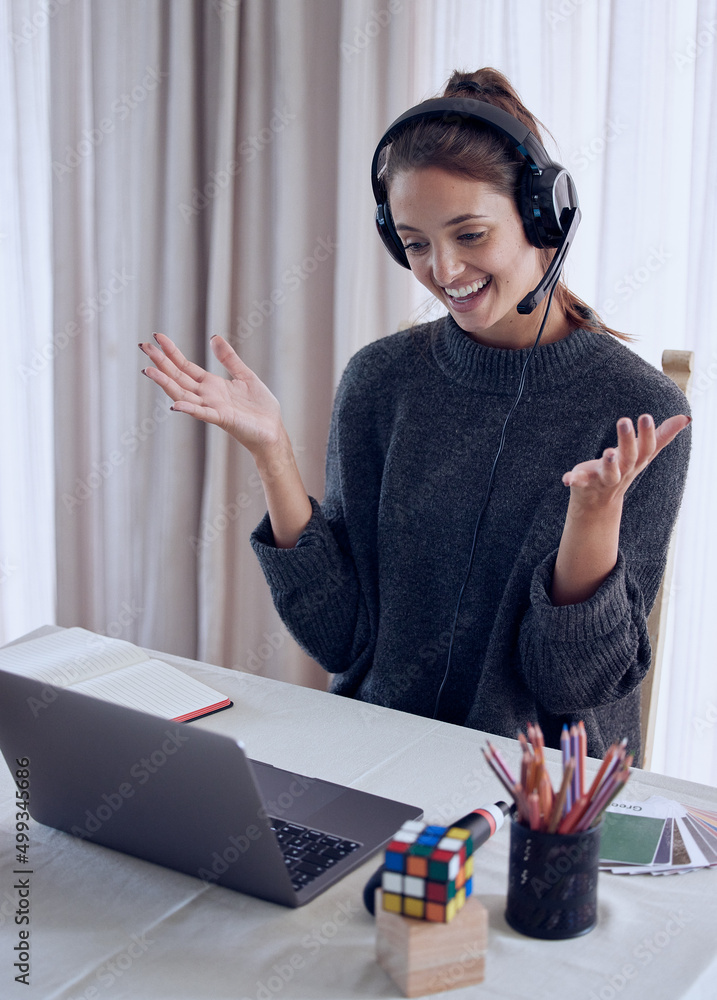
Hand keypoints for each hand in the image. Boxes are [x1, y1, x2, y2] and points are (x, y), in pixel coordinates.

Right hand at [139, 333, 283, 455]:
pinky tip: (174, 404)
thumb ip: (229, 359)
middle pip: (178, 377)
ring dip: (165, 383)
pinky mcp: (223, 419)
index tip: (156, 337)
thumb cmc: (260, 407)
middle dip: (160, 362)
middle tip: (143, 346)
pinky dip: (189, 409)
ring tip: (148, 371)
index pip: (185, 366)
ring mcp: (212, 408)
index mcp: (211, 385)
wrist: (273, 431)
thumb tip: (214, 338)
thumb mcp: (245, 375)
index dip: (171, 352)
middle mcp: (206, 396)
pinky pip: (202, 414)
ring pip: (183, 394)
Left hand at [562, 413, 690, 509]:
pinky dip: (574, 480)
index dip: (647, 434)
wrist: (598, 504)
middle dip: (627, 441)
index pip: (646, 448)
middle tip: (624, 421)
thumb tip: (686, 418)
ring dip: (609, 464)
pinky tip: (567, 479)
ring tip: (608, 452)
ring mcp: (603, 479)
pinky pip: (579, 483)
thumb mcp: (643, 455)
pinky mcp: (584, 484)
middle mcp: (621, 471)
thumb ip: (662, 436)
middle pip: (628, 457)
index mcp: (635, 461)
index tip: (645, 416)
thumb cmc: (623, 471)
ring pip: (609, 473)